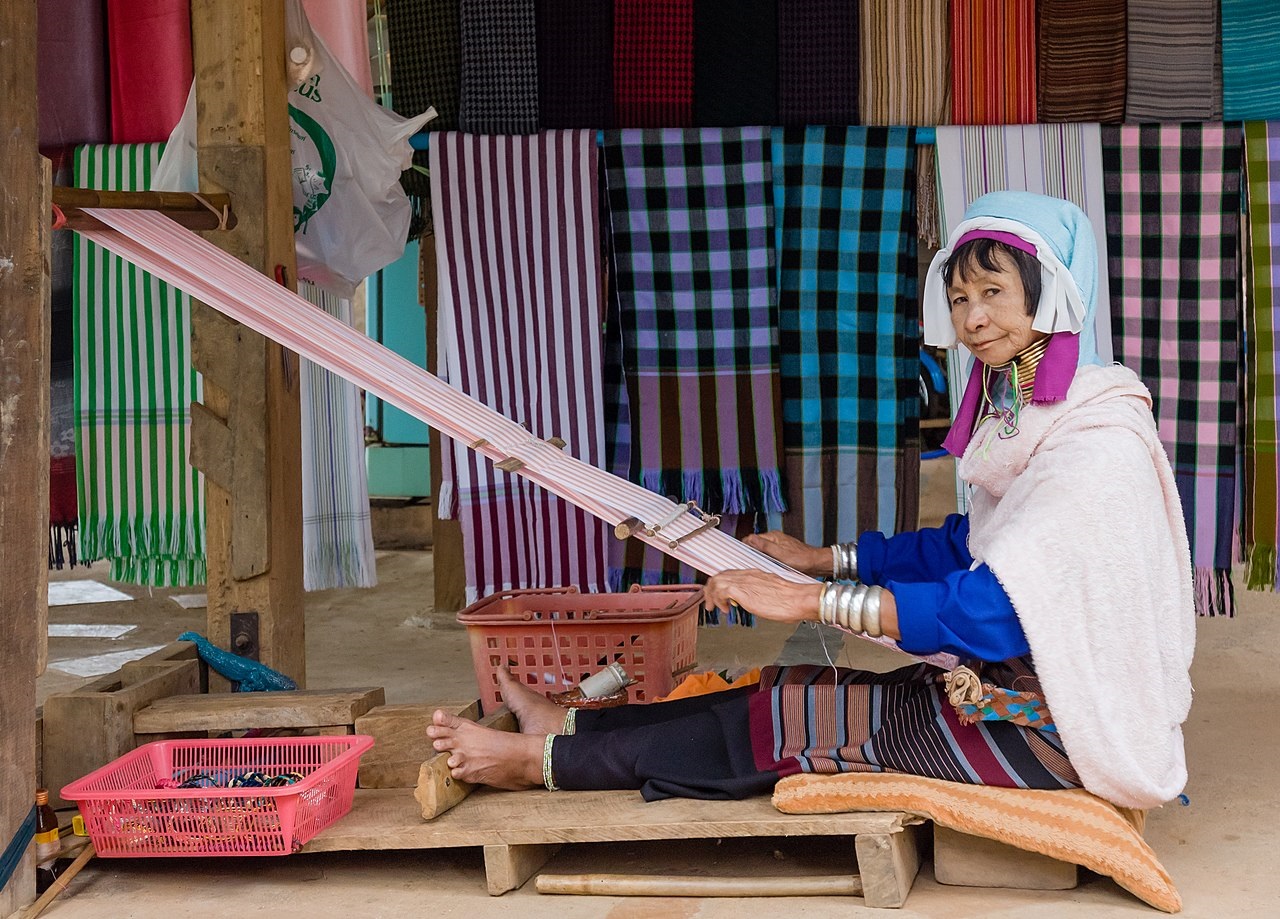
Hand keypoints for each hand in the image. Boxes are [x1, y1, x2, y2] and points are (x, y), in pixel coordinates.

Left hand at [703, 569, 823, 624]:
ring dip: (712, 595)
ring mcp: (744, 580)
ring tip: (714, 607)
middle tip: (711, 602)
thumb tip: (754, 602)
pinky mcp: (742, 590)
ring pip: (717, 580)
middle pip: (720, 575)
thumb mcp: (772, 594)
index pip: (731, 574)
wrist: (799, 599)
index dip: (722, 584)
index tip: (719, 595)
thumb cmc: (792, 600)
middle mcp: (748, 574)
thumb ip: (760, 594)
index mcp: (755, 574)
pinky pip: (720, 590)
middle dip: (711, 589)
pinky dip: (718, 600)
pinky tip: (725, 609)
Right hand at [743, 530, 831, 576]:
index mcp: (772, 536)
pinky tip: (769, 568)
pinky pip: (769, 556)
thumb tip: (750, 538)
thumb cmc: (802, 559)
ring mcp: (778, 546)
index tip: (742, 557)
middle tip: (750, 564)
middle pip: (755, 545)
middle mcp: (775, 539)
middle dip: (751, 553)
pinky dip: (767, 561)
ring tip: (759, 567)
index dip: (745, 548)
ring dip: (759, 558)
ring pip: (762, 551)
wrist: (816, 564)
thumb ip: (764, 546)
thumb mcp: (780, 554)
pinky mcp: (782, 553)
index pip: (751, 538)